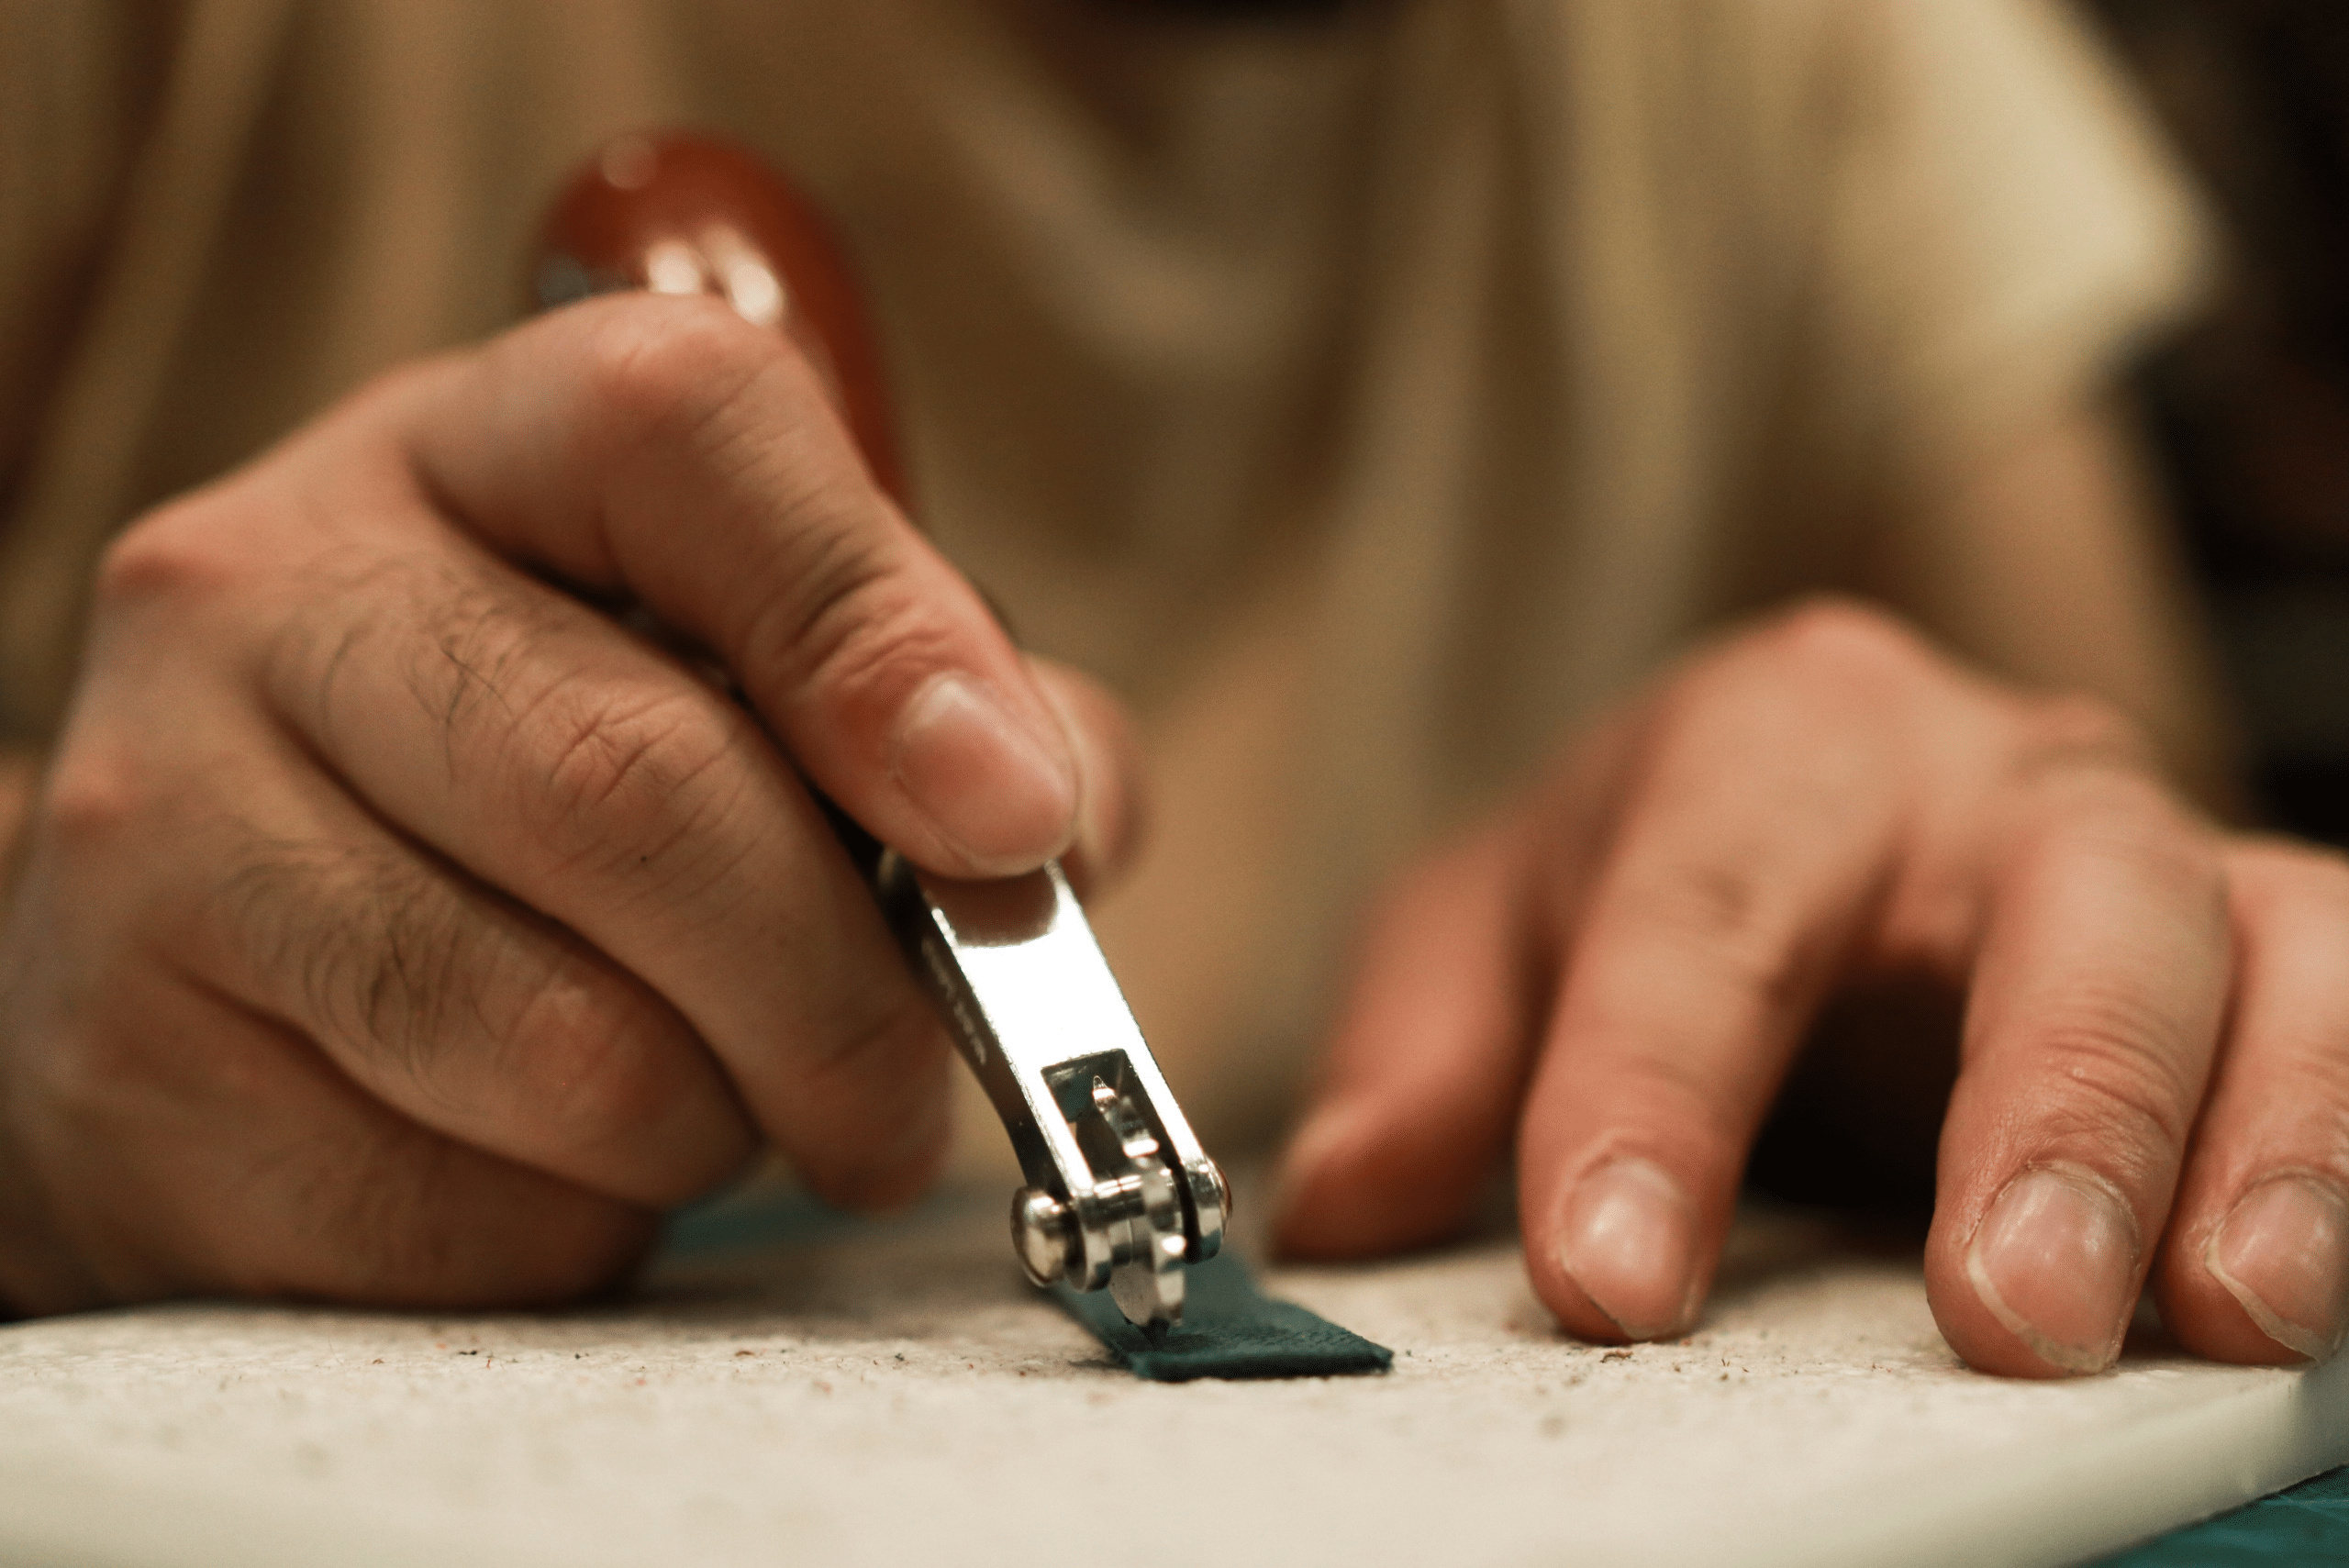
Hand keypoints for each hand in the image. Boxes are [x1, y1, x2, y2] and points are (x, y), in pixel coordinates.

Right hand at [0, 294, 1140, 1314]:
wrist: (214, 943)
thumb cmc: (537, 790)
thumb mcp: (725, 666)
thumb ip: (934, 703)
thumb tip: (1058, 820)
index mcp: (472, 450)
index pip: (686, 429)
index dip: (881, 627)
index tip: (1013, 814)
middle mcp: (273, 595)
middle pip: (637, 791)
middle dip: (846, 993)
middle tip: (910, 1090)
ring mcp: (169, 827)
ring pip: (569, 1046)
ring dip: (720, 1125)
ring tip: (715, 1102)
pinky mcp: (133, 1065)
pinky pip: (464, 1213)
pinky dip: (580, 1228)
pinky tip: (550, 1160)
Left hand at [1275, 598, 2348, 1375]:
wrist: (1828, 798)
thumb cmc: (1666, 867)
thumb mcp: (1499, 929)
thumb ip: (1424, 1051)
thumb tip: (1342, 1203)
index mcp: (1775, 744)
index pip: (1707, 910)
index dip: (1652, 1095)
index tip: (1608, 1271)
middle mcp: (1992, 776)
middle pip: (2057, 899)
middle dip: (2046, 1105)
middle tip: (2002, 1308)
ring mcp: (2159, 854)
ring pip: (2265, 951)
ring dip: (2263, 1136)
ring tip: (2223, 1310)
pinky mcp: (2279, 939)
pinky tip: (2304, 1280)